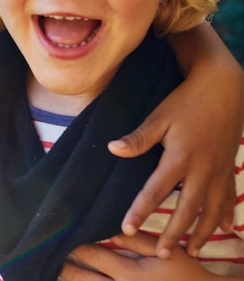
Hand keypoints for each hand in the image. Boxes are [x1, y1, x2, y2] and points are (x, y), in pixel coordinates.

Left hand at [60, 233, 219, 280]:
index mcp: (128, 274)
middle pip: (80, 278)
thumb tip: (110, 228)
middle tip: (49, 256)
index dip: (75, 246)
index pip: (92, 255)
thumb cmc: (184, 274)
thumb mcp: (163, 252)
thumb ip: (136, 239)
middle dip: (64, 267)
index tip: (62, 236)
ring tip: (56, 273)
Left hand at [109, 23, 243, 256]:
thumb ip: (138, 138)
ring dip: (203, 232)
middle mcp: (201, 170)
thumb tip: (113, 148)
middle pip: (187, 209)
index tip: (127, 228)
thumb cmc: (187, 102)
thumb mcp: (159, 117)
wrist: (225, 88)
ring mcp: (219, 171)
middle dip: (174, 234)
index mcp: (179, 158)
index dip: (140, 210)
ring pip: (212, 210)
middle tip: (161, 254)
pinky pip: (229, 197)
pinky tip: (225, 228)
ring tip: (192, 250)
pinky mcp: (229, 167)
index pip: (155, 190)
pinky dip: (227, 214)